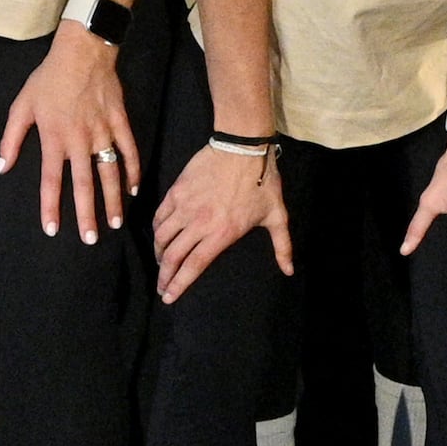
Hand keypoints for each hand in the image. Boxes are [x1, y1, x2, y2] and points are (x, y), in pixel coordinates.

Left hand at [5, 27, 132, 238]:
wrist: (83, 51)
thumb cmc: (49, 78)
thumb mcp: (22, 105)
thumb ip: (12, 138)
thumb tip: (2, 167)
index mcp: (54, 138)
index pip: (51, 181)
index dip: (51, 207)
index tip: (53, 229)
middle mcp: (80, 141)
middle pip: (84, 185)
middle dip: (87, 215)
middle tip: (91, 239)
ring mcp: (103, 132)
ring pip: (110, 173)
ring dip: (113, 200)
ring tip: (116, 222)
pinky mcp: (120, 122)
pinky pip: (129, 151)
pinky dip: (133, 171)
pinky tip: (134, 189)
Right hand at [153, 144, 289, 301]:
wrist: (243, 147)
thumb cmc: (262, 182)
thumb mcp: (277, 215)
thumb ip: (282, 246)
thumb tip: (289, 271)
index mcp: (222, 234)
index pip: (193, 266)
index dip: (178, 284)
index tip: (168, 298)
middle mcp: (199, 223)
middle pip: (172, 256)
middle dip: (164, 276)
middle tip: (161, 287)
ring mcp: (185, 207)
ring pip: (162, 237)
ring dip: (158, 254)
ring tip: (160, 263)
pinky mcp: (177, 191)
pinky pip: (159, 216)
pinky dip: (156, 230)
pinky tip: (159, 236)